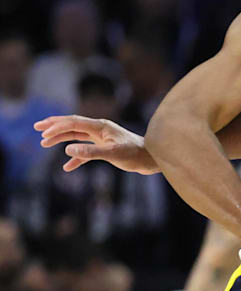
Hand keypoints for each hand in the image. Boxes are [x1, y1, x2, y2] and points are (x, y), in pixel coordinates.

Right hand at [35, 115, 159, 173]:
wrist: (153, 159)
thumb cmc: (135, 154)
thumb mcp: (112, 153)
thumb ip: (90, 152)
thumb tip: (67, 149)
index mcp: (101, 127)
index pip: (74, 122)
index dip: (57, 125)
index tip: (42, 131)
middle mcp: (100, 130)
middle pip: (73, 125)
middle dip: (55, 126)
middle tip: (37, 129)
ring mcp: (103, 139)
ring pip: (77, 137)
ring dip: (62, 140)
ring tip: (44, 144)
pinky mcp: (106, 149)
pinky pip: (86, 152)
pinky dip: (76, 158)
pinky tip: (67, 167)